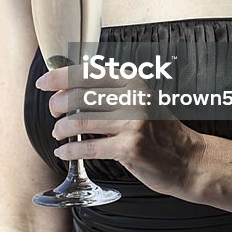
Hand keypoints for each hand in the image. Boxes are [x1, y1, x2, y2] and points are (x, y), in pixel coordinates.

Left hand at [35, 66, 205, 198]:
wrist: (187, 159)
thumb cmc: (159, 131)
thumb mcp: (139, 100)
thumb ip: (110, 92)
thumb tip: (67, 89)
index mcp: (133, 81)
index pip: (88, 72)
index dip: (60, 76)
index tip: (43, 83)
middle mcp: (134, 97)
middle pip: (80, 95)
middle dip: (58, 104)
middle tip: (53, 112)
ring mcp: (133, 123)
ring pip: (80, 121)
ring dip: (62, 129)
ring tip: (58, 133)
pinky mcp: (129, 148)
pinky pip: (88, 147)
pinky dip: (70, 150)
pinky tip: (64, 151)